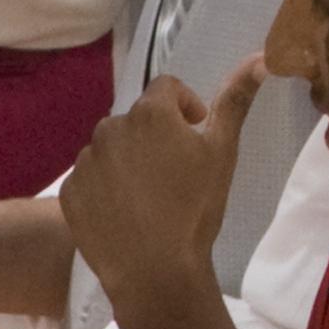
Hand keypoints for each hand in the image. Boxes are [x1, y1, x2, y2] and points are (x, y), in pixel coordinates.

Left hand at [59, 63, 262, 316]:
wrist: (154, 270)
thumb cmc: (195, 207)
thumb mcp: (222, 151)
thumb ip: (235, 101)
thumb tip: (260, 58)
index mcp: (149, 113)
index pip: (166, 88)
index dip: (185, 105)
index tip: (195, 130)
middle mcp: (109, 130)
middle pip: (135, 120)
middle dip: (154, 134)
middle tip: (171, 170)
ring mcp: (84, 163)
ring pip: (109, 148)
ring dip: (127, 159)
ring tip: (147, 194)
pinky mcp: (68, 193)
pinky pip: (88, 178)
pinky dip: (104, 186)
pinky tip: (124, 211)